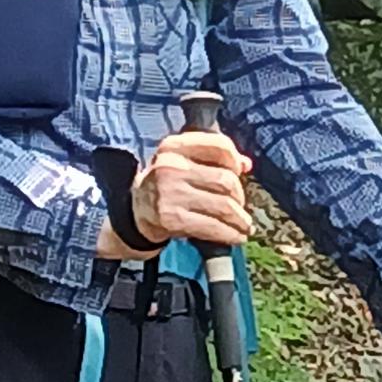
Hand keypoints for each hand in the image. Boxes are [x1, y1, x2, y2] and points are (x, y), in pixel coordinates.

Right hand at [131, 125, 252, 253]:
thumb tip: (246, 164)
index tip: (238, 172)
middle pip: (226, 179)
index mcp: (174, 146)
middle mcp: (171, 167)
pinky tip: (236, 236)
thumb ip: (213, 158)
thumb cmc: (166, 184)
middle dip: (239, 196)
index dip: (235, 160)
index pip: (219, 146)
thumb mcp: (182, 161)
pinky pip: (212, 227)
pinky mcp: (172, 219)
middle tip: (239, 206)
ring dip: (240, 218)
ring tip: (244, 224)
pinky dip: (230, 234)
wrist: (136, 211)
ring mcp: (170, 193)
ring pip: (224, 205)